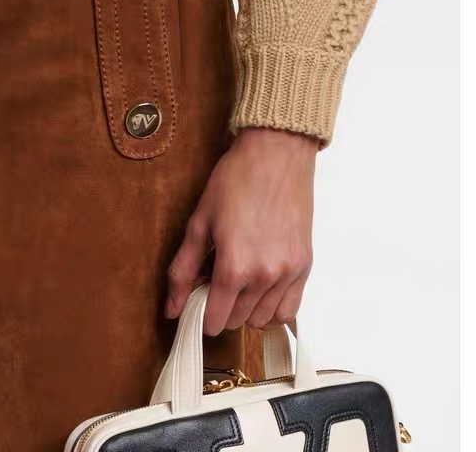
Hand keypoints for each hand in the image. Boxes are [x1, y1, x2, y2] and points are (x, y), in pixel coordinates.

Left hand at [165, 127, 316, 334]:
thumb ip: (182, 269)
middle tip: (213, 280)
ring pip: (263, 319)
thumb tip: (170, 308)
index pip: (214, 320)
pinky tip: (260, 287)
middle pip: (236, 321)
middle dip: (220, 308)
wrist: (276, 154)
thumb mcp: (199, 222)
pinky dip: (272, 307)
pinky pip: (289, 309)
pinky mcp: (305, 265)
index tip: (196, 300)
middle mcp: (264, 277)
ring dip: (245, 309)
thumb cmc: (235, 180)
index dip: (200, 314)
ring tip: (237, 280)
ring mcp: (288, 273)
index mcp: (234, 267)